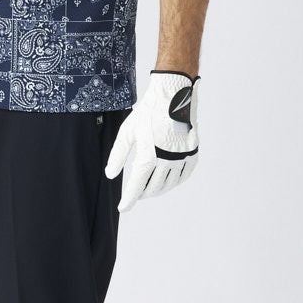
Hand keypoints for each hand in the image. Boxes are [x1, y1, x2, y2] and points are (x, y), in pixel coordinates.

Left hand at [104, 70, 200, 211]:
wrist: (172, 95)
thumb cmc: (148, 112)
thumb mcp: (127, 132)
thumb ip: (118, 155)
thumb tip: (110, 174)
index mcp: (149, 154)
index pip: (137, 185)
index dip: (129, 199)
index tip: (123, 207)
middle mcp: (168, 159)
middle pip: (153, 187)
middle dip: (142, 193)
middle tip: (135, 193)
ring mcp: (182, 157)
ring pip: (169, 184)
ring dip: (157, 189)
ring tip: (148, 188)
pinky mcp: (192, 152)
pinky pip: (183, 175)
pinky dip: (174, 181)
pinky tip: (167, 180)